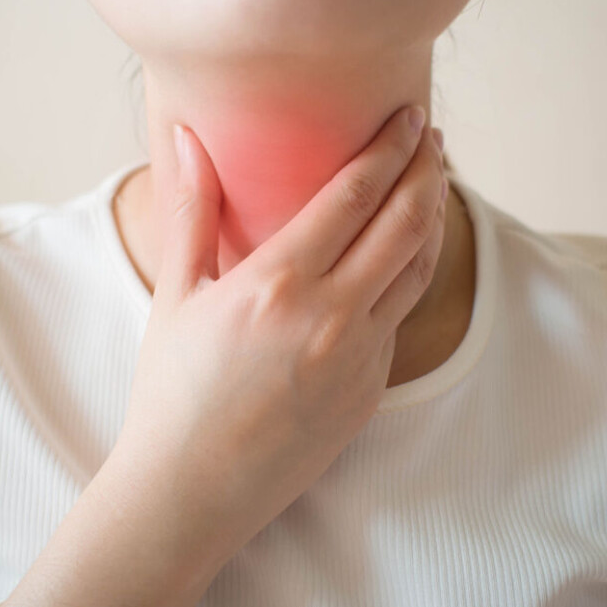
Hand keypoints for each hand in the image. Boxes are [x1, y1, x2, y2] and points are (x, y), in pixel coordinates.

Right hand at [116, 104, 447, 574]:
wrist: (191, 489)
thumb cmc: (171, 392)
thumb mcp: (176, 295)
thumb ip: (192, 211)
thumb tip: (185, 137)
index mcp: (276, 283)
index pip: (353, 194)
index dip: (388, 148)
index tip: (407, 117)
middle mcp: (329, 315)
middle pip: (404, 222)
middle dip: (426, 170)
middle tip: (432, 138)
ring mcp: (358, 357)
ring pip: (418, 269)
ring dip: (432, 218)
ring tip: (434, 184)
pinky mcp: (370, 391)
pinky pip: (400, 319)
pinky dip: (410, 275)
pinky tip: (402, 257)